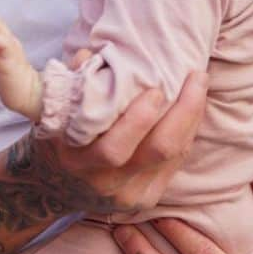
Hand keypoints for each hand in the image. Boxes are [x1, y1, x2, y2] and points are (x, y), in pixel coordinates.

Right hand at [41, 65, 207, 214]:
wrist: (54, 186)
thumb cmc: (56, 138)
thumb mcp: (53, 113)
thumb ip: (70, 85)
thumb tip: (88, 54)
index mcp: (78, 161)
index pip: (115, 148)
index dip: (140, 120)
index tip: (156, 88)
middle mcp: (105, 183)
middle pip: (156, 151)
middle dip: (182, 113)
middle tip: (195, 79)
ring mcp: (128, 195)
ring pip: (172, 156)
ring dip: (192, 119)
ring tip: (199, 85)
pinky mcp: (147, 198)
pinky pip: (176, 163)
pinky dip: (187, 133)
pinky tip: (192, 109)